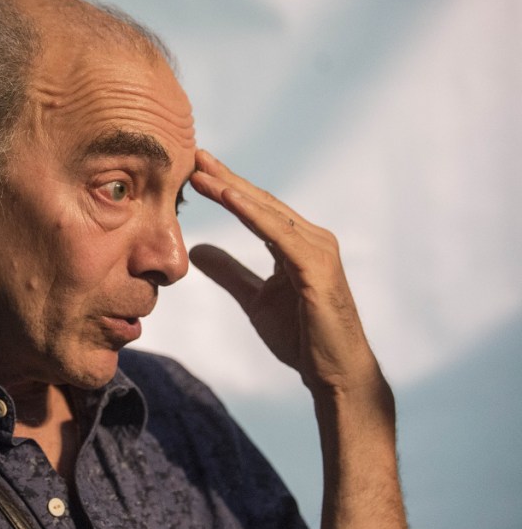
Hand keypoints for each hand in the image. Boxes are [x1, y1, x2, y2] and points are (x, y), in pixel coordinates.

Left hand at [188, 149, 378, 394]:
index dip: (226, 187)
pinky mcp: (317, 269)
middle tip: (194, 154)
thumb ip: (230, 273)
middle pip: (261, 202)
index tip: (195, 169)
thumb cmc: (302, 337)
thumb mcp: (255, 299)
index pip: (256, 208)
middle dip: (226, 178)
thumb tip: (197, 251)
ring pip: (268, 213)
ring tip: (202, 172)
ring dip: (234, 190)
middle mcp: (313, 239)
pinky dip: (253, 215)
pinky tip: (229, 198)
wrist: (334, 374)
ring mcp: (318, 251)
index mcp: (298, 243)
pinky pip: (279, 236)